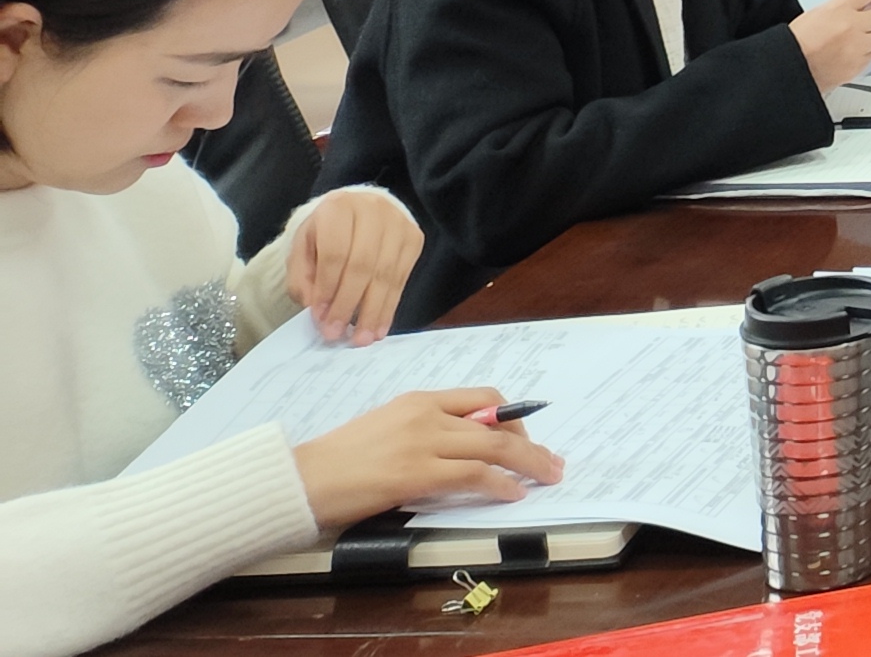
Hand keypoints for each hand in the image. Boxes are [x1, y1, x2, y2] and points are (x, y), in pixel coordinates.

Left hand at [284, 187, 418, 344]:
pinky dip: (390, 306)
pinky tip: (379, 325)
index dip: (329, 288)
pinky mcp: (415, 238)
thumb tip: (318, 309)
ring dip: (373, 311)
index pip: (335, 253)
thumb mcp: (303, 250)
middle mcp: (372, 211)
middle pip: (363, 265)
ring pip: (386, 273)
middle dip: (350, 304)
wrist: (358, 210)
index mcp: (337, 209)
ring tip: (362, 338)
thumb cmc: (326, 234)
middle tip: (339, 334)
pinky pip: (402, 278)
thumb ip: (304, 279)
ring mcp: (399, 224)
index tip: (321, 319)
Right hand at [293, 390, 566, 527]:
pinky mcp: (416, 473)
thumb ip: (423, 433)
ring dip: (528, 464)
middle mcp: (425, 415)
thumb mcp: (385, 432)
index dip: (511, 418)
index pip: (481, 399)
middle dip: (529, 443)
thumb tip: (461, 451)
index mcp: (417, 401)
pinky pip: (474, 475)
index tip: (525, 437)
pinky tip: (514, 494)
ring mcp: (422, 442)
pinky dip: (501, 484)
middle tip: (549, 461)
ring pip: (493, 447)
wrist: (298, 478)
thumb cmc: (336, 462)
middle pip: (496, 422)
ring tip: (547, 477)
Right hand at [791, 0, 870, 91]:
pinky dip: (867, 52)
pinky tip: (857, 50)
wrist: (789, 67)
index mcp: (840, 9)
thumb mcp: (816, 12)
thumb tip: (859, 4)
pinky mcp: (858, 66)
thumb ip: (841, 6)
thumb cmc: (795, 41)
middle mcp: (852, 27)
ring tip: (870, 33)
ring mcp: (858, 47)